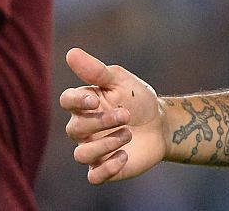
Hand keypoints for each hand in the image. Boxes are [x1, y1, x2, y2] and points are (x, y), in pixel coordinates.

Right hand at [60, 48, 168, 183]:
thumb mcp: (121, 81)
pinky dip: (108, 167)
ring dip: (106, 144)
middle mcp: (84, 128)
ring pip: (81, 154)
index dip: (76, 101)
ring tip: (128, 134)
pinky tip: (124, 156)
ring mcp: (93, 149)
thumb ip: (96, 70)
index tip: (94, 99)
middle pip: (75, 128)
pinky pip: (94, 176)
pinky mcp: (104, 168)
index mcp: (86, 104)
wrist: (162, 124)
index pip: (67, 101)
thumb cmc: (138, 100)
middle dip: (101, 121)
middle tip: (126, 115)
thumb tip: (71, 53)